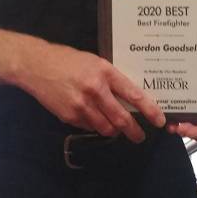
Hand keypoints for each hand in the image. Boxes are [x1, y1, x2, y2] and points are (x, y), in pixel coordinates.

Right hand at [18, 42, 164, 142]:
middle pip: (121, 119)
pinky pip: (89, 127)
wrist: (36, 65)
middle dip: (134, 131)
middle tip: (140, 136)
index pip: (133, 94)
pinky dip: (94, 125)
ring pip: (106, 128)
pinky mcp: (69, 116)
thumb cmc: (67, 60)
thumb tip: (127, 98)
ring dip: (113, 130)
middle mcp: (95, 90)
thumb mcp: (93, 62)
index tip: (160, 120)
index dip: (149, 110)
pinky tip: (91, 117)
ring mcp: (82, 105)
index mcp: (104, 72)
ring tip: (115, 127)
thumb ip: (109, 79)